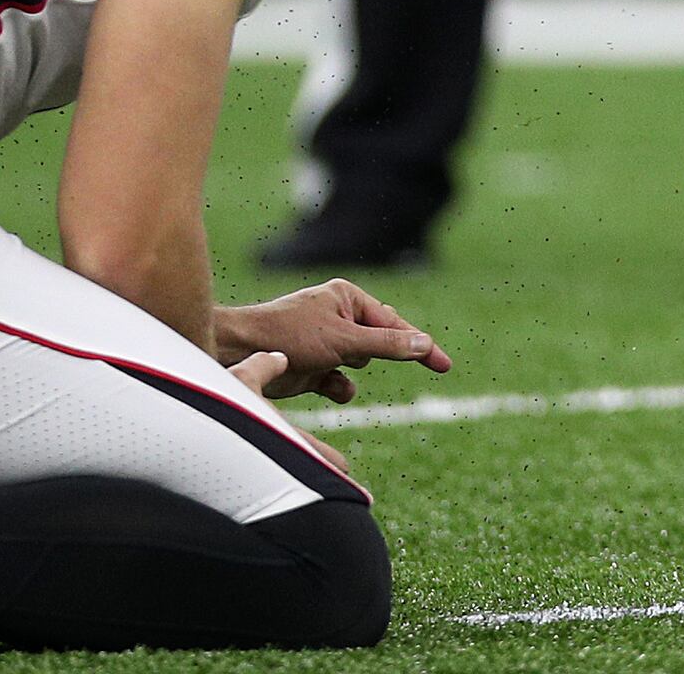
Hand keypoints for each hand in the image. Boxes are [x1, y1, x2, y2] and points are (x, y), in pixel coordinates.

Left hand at [215, 279, 449, 402]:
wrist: (238, 353)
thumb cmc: (288, 335)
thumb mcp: (345, 340)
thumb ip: (386, 344)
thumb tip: (424, 344)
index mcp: (348, 297)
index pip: (394, 323)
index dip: (420, 345)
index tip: (444, 365)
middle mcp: (338, 316)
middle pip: (380, 342)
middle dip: (384, 354)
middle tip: (434, 366)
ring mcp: (325, 342)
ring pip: (361, 363)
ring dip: (353, 371)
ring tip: (331, 365)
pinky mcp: (313, 367)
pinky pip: (340, 381)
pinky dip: (338, 387)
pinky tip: (327, 384)